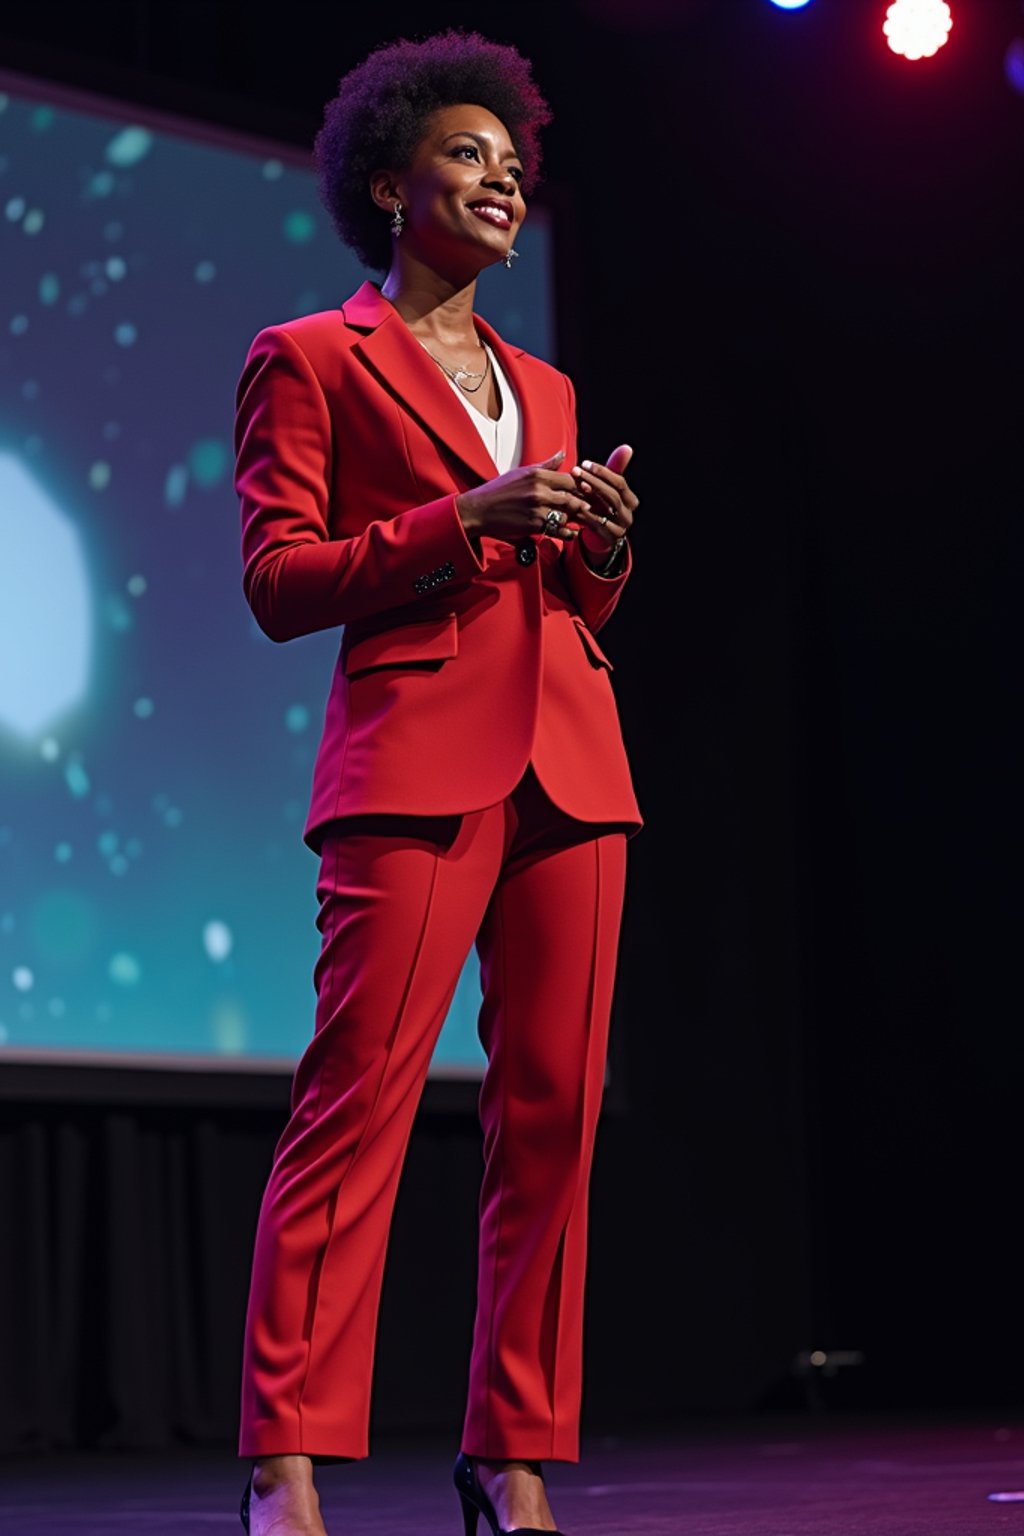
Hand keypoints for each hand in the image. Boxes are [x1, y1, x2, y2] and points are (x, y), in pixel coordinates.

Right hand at [455, 451, 587, 542]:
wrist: (478, 510)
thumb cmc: (499, 491)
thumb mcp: (521, 472)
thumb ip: (546, 465)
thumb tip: (562, 454)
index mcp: (538, 474)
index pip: (571, 478)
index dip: (584, 486)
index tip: (590, 493)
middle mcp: (539, 489)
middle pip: (574, 495)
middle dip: (586, 503)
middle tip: (595, 509)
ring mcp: (537, 507)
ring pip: (568, 512)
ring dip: (578, 518)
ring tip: (585, 521)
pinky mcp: (533, 524)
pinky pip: (558, 529)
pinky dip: (568, 532)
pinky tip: (572, 533)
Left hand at [571, 445, 637, 558]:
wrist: (599, 536)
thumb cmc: (602, 506)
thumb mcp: (607, 487)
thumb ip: (614, 468)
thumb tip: (627, 448)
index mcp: (631, 501)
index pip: (620, 482)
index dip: (603, 472)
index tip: (585, 463)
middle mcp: (629, 515)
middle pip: (613, 495)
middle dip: (594, 482)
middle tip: (576, 471)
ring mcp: (621, 528)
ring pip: (606, 510)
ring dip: (590, 497)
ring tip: (577, 486)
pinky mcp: (610, 539)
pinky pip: (599, 526)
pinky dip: (588, 515)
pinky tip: (576, 506)